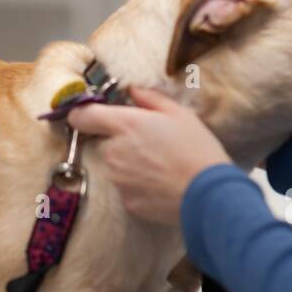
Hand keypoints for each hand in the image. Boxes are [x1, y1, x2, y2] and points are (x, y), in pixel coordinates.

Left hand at [65, 85, 230, 225]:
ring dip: (130, 164)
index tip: (90, 115)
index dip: (82, 114)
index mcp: (124, 125)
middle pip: (105, 142)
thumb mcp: (179, 113)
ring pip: (116, 166)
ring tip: (161, 166)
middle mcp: (114, 152)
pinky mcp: (126, 201)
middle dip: (122, 142)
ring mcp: (118, 179)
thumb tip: (132, 90)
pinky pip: (126, 188)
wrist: (209, 194)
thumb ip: (149, 98)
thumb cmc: (197, 149)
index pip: (82, 116)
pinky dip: (139, 185)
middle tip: (151, 144)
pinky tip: (161, 183)